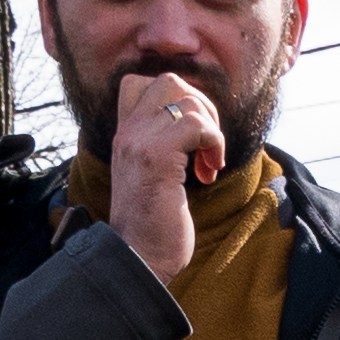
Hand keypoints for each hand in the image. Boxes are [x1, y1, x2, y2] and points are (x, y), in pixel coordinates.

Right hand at [107, 66, 227, 282]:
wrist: (137, 258)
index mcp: (125, 135)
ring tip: (209, 164)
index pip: (142, 83)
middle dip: (201, 107)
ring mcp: (140, 141)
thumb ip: (164, 149)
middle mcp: (128, 132)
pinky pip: (198, 126)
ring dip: (212, 130)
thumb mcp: (154, 178)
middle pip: (168, 81)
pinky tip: (208, 172)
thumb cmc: (153, 227)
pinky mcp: (158, 157)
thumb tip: (197, 130)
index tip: (192, 134)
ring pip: (188, 101)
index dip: (179, 99)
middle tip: (208, 144)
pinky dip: (214, 143)